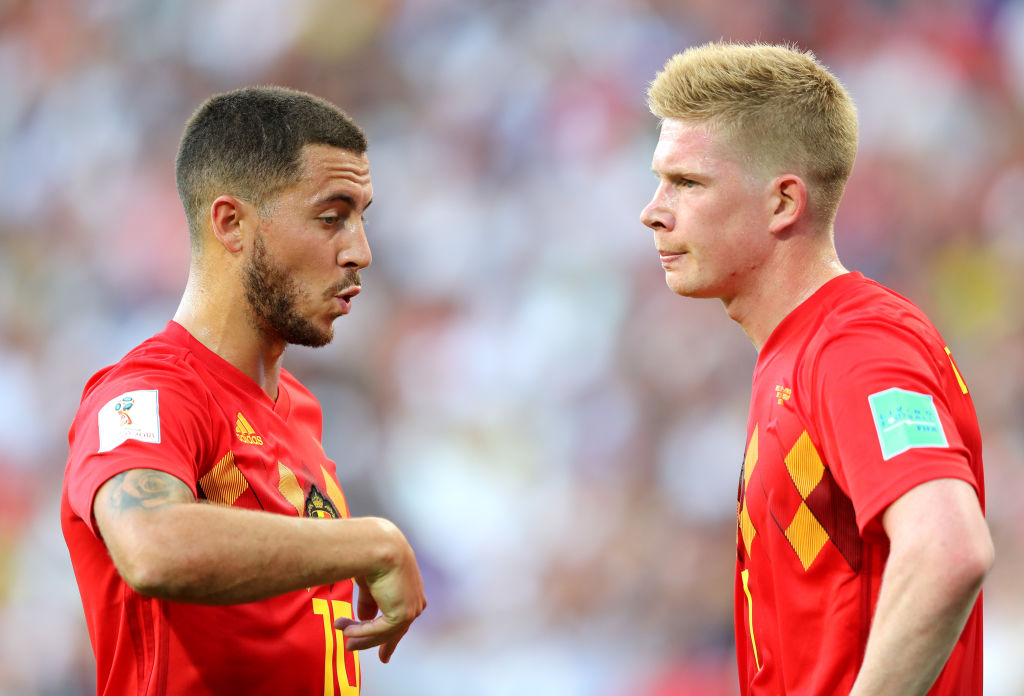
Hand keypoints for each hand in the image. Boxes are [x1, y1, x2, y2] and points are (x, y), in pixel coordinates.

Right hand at [334, 521, 425, 662]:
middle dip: (387, 643)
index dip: (392, 632)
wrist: (378, 545)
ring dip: (362, 636)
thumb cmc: (372, 555)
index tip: (385, 650)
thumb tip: (364, 618)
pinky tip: (345, 630)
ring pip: (386, 632)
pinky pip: (379, 631)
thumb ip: (370, 601)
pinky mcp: (403, 614)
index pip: (402, 615)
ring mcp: (412, 608)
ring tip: (344, 639)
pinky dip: (361, 632)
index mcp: (410, 588)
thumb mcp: (370, 582)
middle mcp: (415, 599)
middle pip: (399, 629)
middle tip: (376, 656)